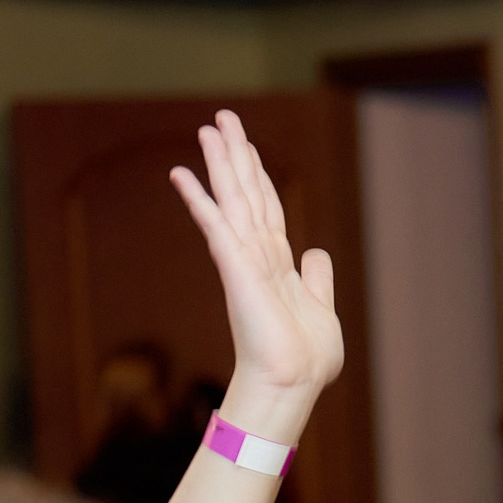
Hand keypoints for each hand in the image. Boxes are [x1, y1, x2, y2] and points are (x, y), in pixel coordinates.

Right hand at [169, 111, 342, 440]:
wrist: (294, 383)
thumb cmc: (305, 358)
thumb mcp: (321, 308)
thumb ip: (317, 278)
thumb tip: (316, 251)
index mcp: (277, 263)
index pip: (266, 207)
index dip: (257, 174)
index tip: (246, 144)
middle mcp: (258, 255)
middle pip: (246, 193)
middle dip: (235, 155)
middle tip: (222, 118)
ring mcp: (244, 260)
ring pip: (232, 199)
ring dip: (220, 163)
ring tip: (209, 128)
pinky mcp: (236, 269)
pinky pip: (216, 226)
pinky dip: (200, 199)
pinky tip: (182, 174)